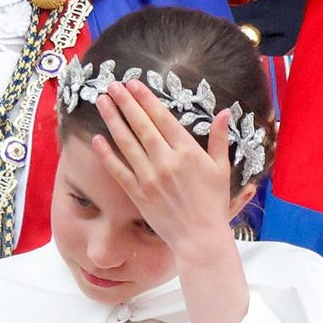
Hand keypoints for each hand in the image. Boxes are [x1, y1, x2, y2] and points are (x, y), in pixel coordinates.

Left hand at [91, 79, 239, 266]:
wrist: (200, 238)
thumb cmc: (214, 204)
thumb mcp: (221, 169)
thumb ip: (219, 139)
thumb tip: (225, 112)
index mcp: (188, 152)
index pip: (162, 118)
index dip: (146, 99)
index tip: (134, 84)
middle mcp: (166, 161)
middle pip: (141, 125)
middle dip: (126, 102)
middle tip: (113, 85)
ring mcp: (150, 178)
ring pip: (127, 143)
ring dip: (113, 120)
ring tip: (102, 101)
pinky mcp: (138, 194)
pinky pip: (118, 170)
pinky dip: (106, 154)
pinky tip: (97, 139)